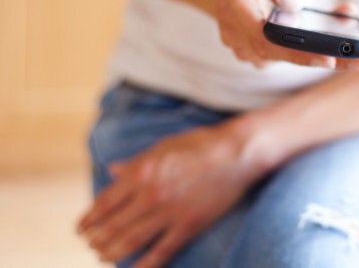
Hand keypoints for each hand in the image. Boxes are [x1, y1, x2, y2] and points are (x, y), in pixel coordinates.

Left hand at [77, 122, 264, 267]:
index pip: (105, 202)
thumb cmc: (200, 144)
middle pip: (113, 225)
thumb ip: (136, 163)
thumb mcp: (162, 147)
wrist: (236, 152)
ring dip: (112, 253)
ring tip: (104, 257)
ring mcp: (170, 211)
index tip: (80, 229)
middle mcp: (151, 193)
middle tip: (91, 247)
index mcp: (142, 172)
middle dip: (97, 240)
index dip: (89, 219)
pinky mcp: (190, 224)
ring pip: (131, 241)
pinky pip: (163, 251)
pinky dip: (145, 265)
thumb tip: (112, 170)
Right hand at [207, 0, 358, 70]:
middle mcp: (242, 40)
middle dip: (332, 60)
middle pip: (290, 56)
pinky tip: (348, 32)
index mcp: (234, 14)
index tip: (331, 59)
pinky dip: (322, 44)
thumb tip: (295, 4)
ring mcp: (251, 49)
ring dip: (334, 54)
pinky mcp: (264, 50)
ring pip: (296, 57)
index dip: (302, 52)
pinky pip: (294, 51)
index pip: (270, 42)